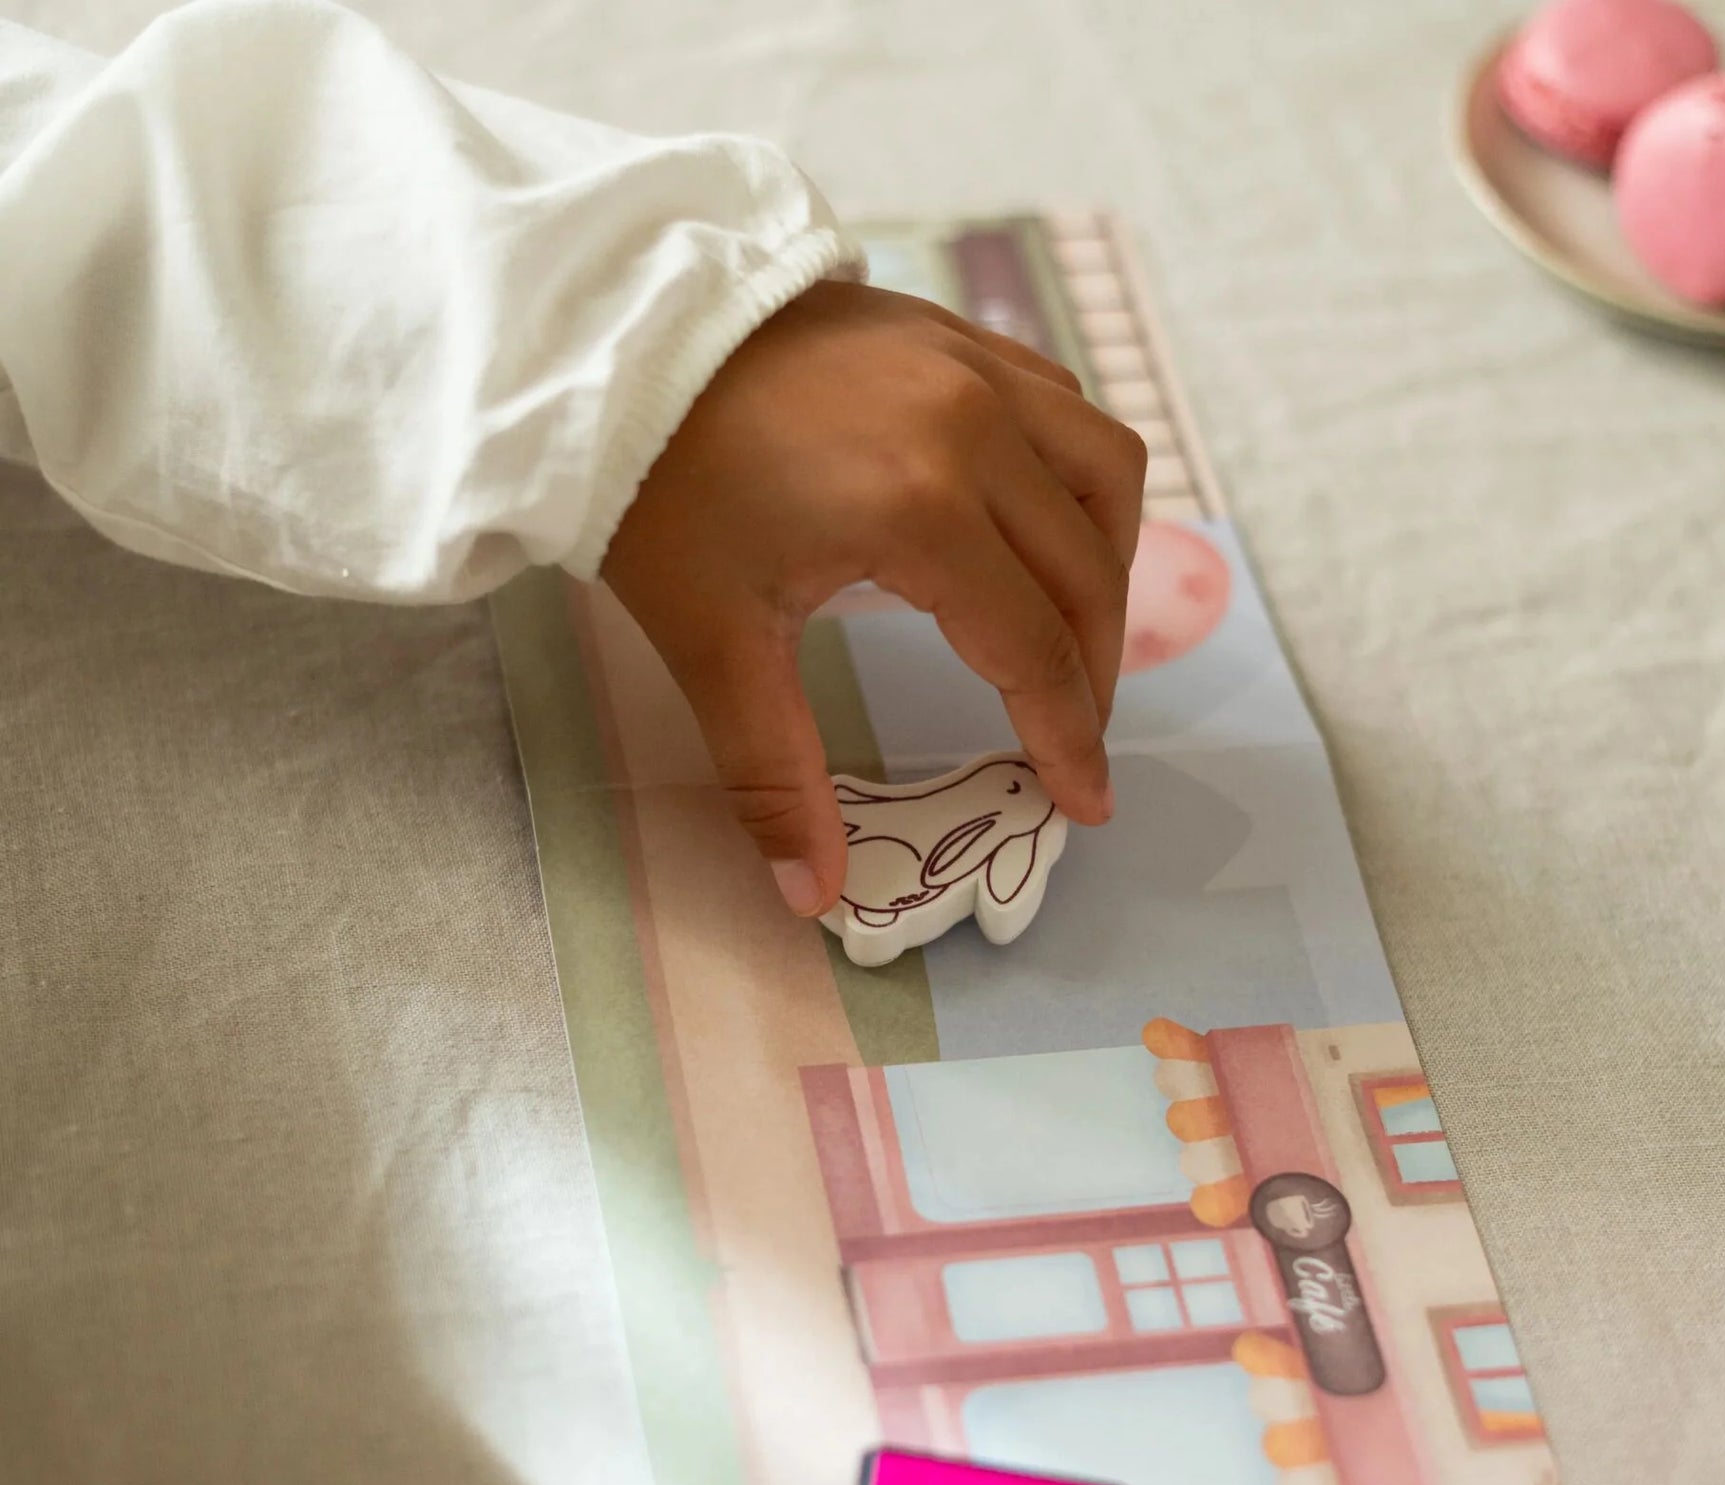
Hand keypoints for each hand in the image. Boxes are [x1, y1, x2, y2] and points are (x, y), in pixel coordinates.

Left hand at [603, 278, 1146, 915]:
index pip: (1034, 648)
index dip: (1070, 737)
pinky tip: (1038, 525)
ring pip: (1105, 470)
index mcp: (921, 510)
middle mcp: (974, 428)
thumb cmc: (655, 491)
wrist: (602, 338)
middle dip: (1096, 669)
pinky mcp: (951, 333)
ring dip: (1106, 559)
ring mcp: (971, 366)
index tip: (1086, 803)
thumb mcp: (711, 644)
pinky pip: (1062, 408)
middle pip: (1088, 569)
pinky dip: (1075, 477)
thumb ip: (776, 775)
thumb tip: (813, 896)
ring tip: (1074, 631)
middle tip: (1074, 735)